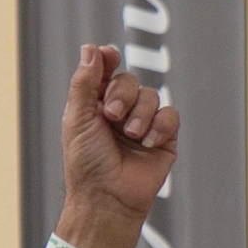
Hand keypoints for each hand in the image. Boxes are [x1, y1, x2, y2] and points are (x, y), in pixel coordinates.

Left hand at [52, 46, 178, 247]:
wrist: (108, 198)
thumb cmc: (87, 165)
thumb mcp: (77, 119)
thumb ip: (84, 82)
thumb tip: (91, 49)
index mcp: (94, 106)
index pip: (104, 72)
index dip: (107, 61)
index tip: (109, 57)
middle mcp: (118, 113)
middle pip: (129, 80)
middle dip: (122, 94)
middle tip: (112, 116)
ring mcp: (141, 125)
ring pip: (151, 96)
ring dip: (139, 114)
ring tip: (129, 136)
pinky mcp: (163, 138)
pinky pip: (170, 115)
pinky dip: (160, 126)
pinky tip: (148, 142)